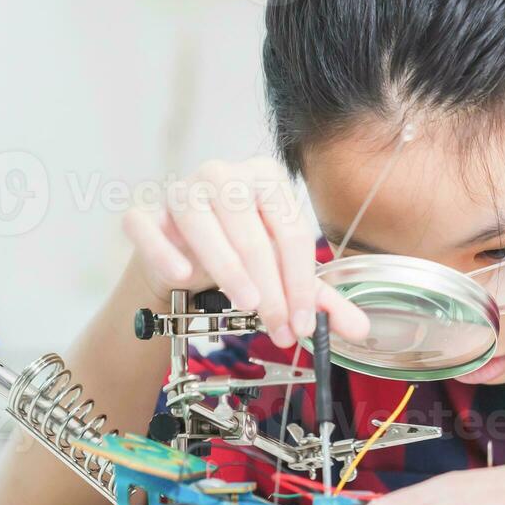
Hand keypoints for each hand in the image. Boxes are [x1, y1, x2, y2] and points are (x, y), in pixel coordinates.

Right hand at [122, 157, 367, 348]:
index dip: (300, 282)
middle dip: (270, 288)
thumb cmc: (239, 255)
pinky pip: (148, 227)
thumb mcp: (283, 274)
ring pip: (203, 226)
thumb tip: (360, 330)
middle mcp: (223, 174)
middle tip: (279, 328)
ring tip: (247, 306)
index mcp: (266, 178)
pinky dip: (165, 252)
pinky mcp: (144, 211)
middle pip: (252, 233)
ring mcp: (181, 190)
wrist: (183, 258)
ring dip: (229, 270)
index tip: (303, 323)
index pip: (291, 233)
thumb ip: (320, 299)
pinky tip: (184, 275)